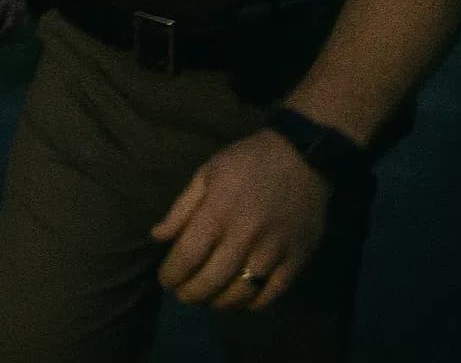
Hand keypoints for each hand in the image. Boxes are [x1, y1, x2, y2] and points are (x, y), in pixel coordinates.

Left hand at [151, 128, 329, 310]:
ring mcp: (273, 251)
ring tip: (208, 300)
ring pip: (240, 293)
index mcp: (218, 212)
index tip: (165, 280)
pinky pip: (272, 293)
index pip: (187, 256)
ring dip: (219, 302)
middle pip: (211, 280)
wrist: (303, 157)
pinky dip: (253, 303)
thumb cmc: (248, 162)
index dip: (172, 274)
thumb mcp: (207, 173)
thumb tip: (158, 237)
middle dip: (190, 294)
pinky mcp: (297, 259)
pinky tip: (241, 299)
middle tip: (182, 295)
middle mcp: (244, 237)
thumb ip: (181, 208)